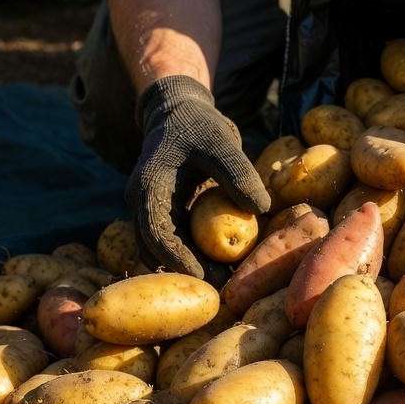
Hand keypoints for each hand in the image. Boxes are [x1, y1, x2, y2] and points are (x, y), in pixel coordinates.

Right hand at [127, 75, 270, 276]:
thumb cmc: (200, 124)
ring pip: (163, 251)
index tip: (203, 277)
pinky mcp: (165, 216)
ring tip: (223, 283)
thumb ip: (238, 172)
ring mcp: (152, 212)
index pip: (156, 232)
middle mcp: (143, 204)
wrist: (179, 113)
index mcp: (148, 187)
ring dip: (189, 268)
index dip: (178, 258)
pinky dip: (194, 257)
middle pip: (156, 250)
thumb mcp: (222, 141)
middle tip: (218, 291)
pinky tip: (221, 268)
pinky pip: (176, 244)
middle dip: (184, 272)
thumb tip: (261, 209)